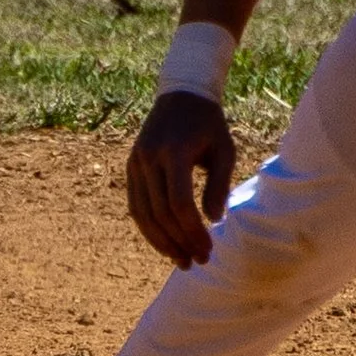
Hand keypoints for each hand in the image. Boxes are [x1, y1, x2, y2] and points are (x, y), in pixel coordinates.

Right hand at [125, 90, 237, 268]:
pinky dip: (149, 228)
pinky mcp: (131, 166)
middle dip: (180, 242)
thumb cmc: (209, 124)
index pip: (179, 202)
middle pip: (160, 212)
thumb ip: (218, 184)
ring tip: (182, 261)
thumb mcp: (224, 150)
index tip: (209, 249)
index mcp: (174, 151)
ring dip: (162, 241)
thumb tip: (214, 220)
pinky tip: (166, 243)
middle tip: (199, 261)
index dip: (193, 231)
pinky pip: (136, 204)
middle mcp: (149, 157)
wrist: (181, 94)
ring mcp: (136, 162)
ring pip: (142, 213)